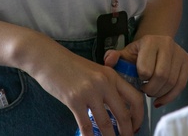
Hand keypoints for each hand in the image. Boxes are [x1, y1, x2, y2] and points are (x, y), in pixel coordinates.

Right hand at [27, 40, 144, 135]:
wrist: (48, 58)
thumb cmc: (70, 66)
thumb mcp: (95, 71)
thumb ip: (107, 86)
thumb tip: (116, 108)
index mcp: (111, 75)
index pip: (135, 97)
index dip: (139, 115)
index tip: (137, 125)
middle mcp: (104, 83)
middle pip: (123, 113)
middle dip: (127, 131)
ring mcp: (89, 92)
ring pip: (105, 123)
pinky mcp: (74, 100)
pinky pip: (86, 125)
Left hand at [105, 35, 187, 107]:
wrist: (157, 42)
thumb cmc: (139, 52)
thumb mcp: (125, 53)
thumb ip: (114, 57)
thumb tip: (108, 61)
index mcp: (150, 42)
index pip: (146, 69)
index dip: (140, 79)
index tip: (137, 81)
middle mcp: (167, 44)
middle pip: (162, 76)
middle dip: (151, 89)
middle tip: (145, 90)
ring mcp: (179, 53)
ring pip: (172, 82)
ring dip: (160, 93)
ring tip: (152, 92)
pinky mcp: (187, 61)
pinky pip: (181, 84)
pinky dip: (170, 96)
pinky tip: (160, 99)